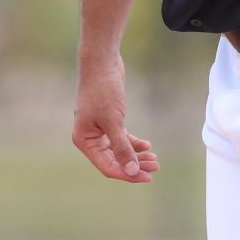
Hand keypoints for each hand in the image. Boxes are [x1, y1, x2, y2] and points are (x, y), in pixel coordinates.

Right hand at [72, 53, 159, 183]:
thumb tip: (132, 171)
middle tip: (155, 168)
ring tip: (154, 159)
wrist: (102, 63)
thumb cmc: (102, 90)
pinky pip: (121, 137)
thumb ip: (122, 147)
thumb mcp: (114, 121)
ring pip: (119, 149)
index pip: (108, 166)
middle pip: (114, 160)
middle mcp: (90, 138)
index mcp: (85, 141)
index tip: (147, 177)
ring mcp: (99, 129)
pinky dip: (133, 142)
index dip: (128, 174)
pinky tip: (147, 145)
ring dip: (136, 155)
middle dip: (135, 165)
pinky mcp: (108, 120)